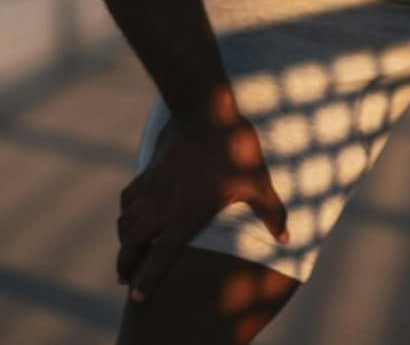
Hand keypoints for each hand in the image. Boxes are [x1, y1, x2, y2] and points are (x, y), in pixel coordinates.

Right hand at [117, 101, 288, 302]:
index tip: (137, 297)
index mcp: (187, 215)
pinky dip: (125, 210)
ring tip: (127, 251)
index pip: (161, 255)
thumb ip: (271, 212)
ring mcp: (153, 187)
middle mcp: (164, 205)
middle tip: (122, 278)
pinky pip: (128, 196)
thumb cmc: (235, 150)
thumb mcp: (258, 182)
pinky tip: (130, 214)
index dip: (147, 278)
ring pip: (127, 221)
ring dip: (124, 239)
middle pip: (134, 242)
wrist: (206, 112)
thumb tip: (286, 238)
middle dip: (125, 263)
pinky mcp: (150, 170)